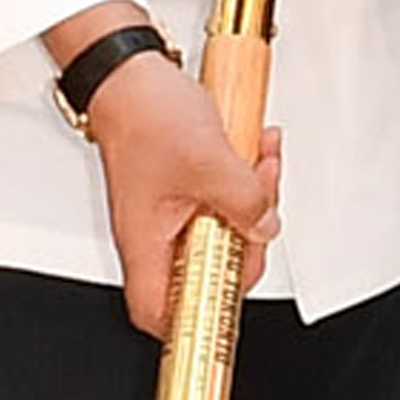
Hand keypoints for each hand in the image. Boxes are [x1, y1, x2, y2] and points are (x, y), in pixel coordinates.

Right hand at [84, 51, 281, 337]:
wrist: (132, 79)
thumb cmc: (146, 118)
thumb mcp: (211, 161)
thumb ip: (246, 201)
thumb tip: (266, 226)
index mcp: (144, 243)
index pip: (158, 312)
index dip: (193, 320)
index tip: (227, 307)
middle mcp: (150, 237)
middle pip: (202, 273)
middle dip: (244, 245)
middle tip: (262, 221)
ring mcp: (164, 216)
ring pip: (216, 235)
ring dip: (249, 206)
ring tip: (262, 170)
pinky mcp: (178, 194)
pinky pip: (217, 205)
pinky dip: (241, 186)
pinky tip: (253, 158)